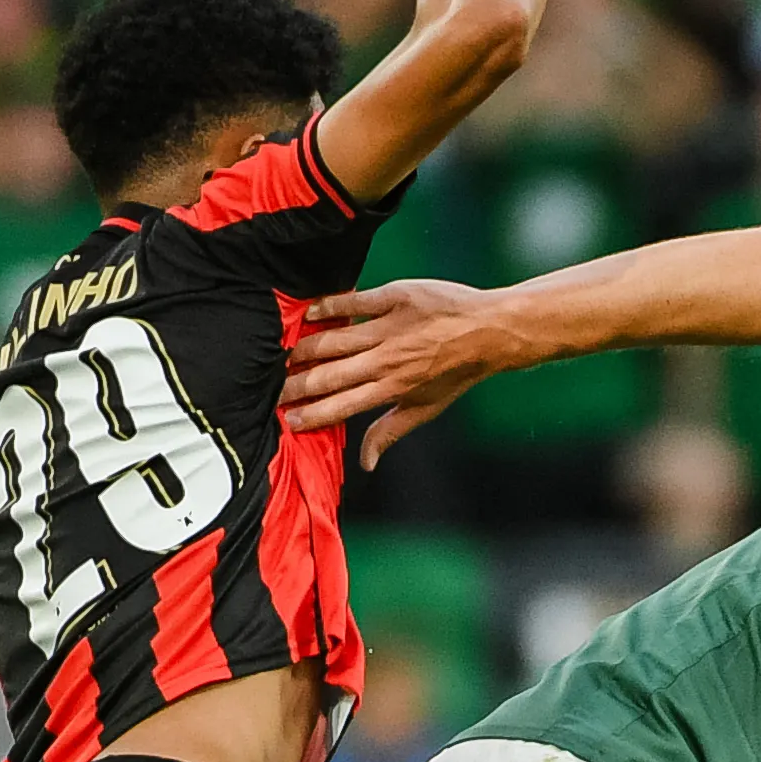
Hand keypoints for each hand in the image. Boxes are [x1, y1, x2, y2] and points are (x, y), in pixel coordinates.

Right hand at [282, 278, 500, 465]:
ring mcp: (389, 328)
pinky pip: (353, 303)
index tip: (285, 419)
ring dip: (304, 348)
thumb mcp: (425, 408)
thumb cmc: (456, 372)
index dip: (311, 414)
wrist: (489, 331)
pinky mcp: (395, 297)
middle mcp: (387, 361)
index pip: (340, 406)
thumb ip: (389, 432)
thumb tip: (364, 464)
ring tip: (283, 353)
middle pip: (329, 375)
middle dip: (296, 384)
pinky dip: (327, 307)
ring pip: (334, 340)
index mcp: (392, 389)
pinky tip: (307, 313)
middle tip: (271, 387)